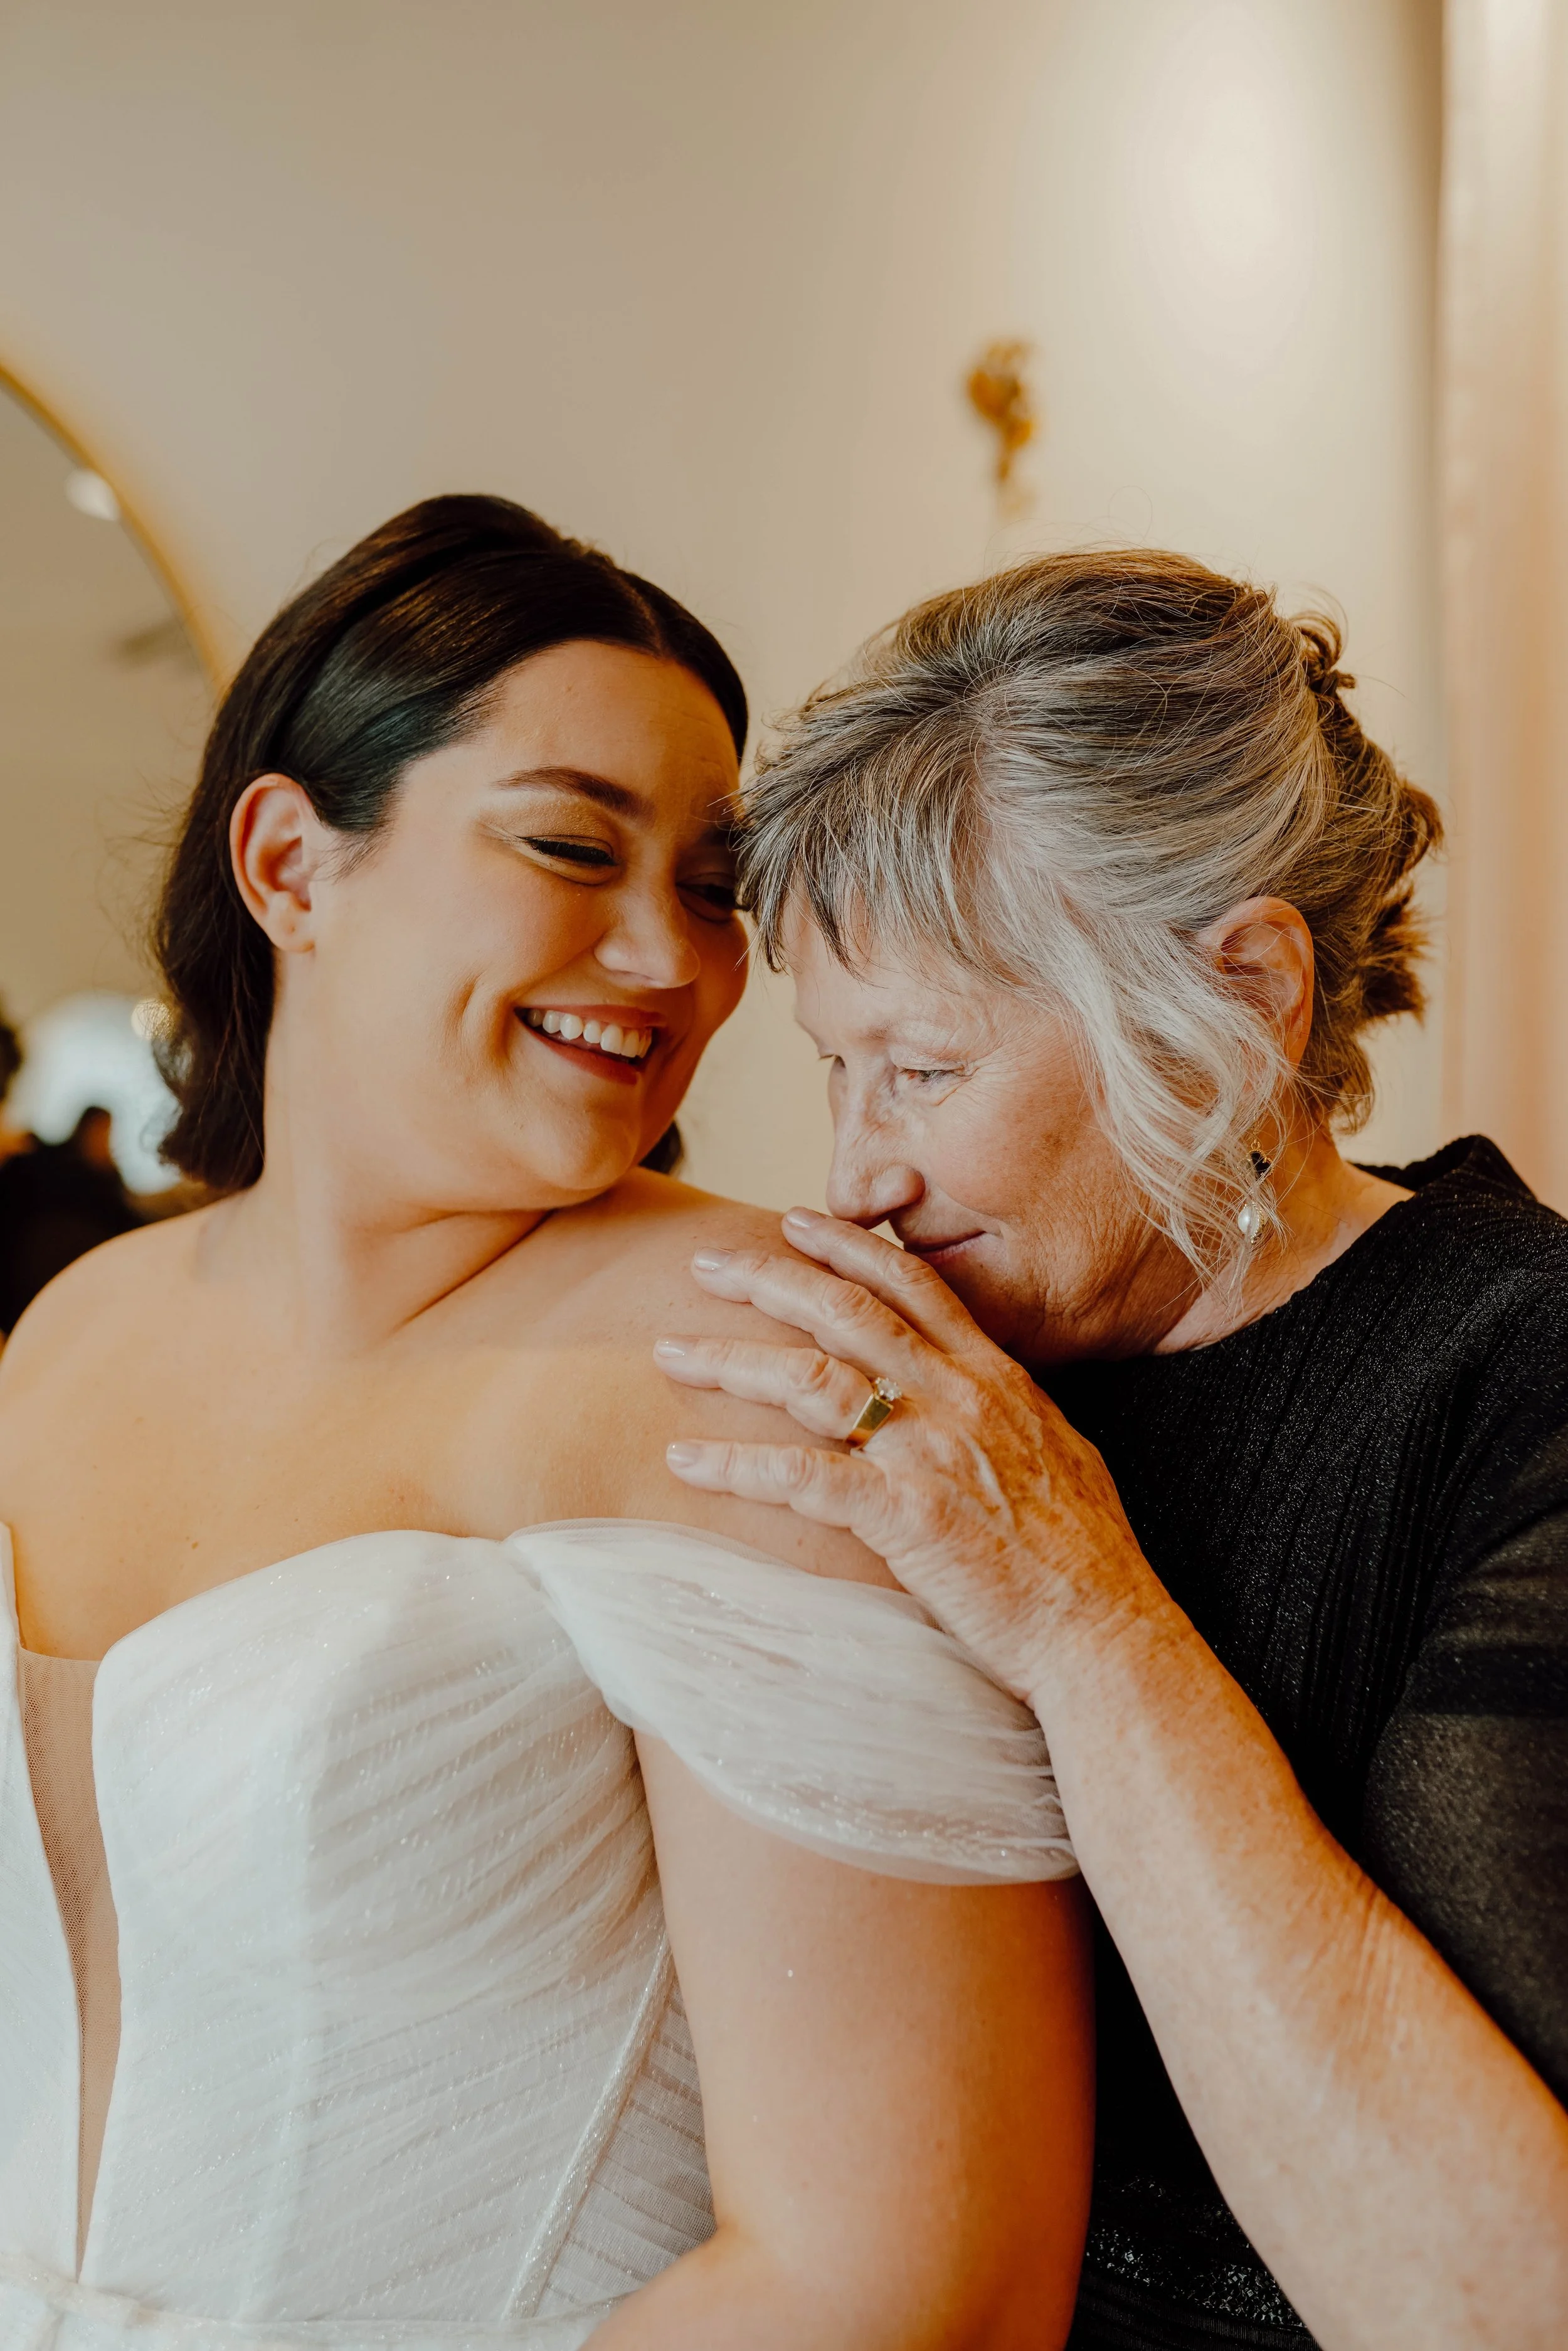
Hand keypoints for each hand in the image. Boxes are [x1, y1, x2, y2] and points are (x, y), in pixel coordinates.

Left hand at [656, 1208, 1148, 1704]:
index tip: (792, 1220)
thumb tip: (984, 1402)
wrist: (1106, 1630)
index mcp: (996, 1379)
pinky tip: (684, 1461)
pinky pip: (799, 1477)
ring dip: (732, 1361)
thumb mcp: (1059, 1454)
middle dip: (767, 1280)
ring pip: (810, 1379)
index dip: (847, 1247)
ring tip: (671, 1353)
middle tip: (706, 1264)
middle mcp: (959, 1399)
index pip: (913, 1285)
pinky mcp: (904, 1516)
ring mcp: (930, 1454)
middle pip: (845, 1314)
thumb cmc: (1086, 1560)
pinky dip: (735, 1466)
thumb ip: (1005, 1416)